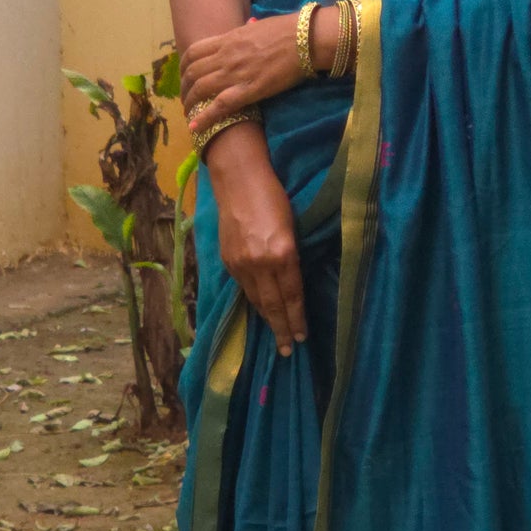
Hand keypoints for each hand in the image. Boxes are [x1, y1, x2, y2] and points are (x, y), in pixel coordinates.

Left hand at [180, 14, 302, 131]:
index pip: (194, 52)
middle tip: (186, 98)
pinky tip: (195, 127)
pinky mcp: (249, 90)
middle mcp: (225, 56)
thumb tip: (243, 33)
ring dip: (190, 103)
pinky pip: (220, 106)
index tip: (184, 76)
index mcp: (227, 39)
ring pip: (200, 89)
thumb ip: (243, 34)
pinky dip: (204, 117)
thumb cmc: (286, 30)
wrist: (304, 39)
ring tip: (188, 113)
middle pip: (192, 72)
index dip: (183, 66)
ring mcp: (235, 73)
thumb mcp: (256, 27)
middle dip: (184, 88)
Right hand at [205, 126, 306, 354]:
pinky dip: (254, 302)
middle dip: (281, 329)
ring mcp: (240, 263)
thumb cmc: (274, 197)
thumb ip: (292, 257)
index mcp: (282, 253)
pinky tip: (261, 310)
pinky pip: (244, 288)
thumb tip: (294, 284)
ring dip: (267, 320)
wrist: (238, 180)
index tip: (302, 337)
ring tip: (277, 337)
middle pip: (273, 305)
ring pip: (256, 300)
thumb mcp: (292, 227)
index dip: (297, 319)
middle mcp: (260, 263)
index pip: (292, 295)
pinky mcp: (228, 260)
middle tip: (289, 350)